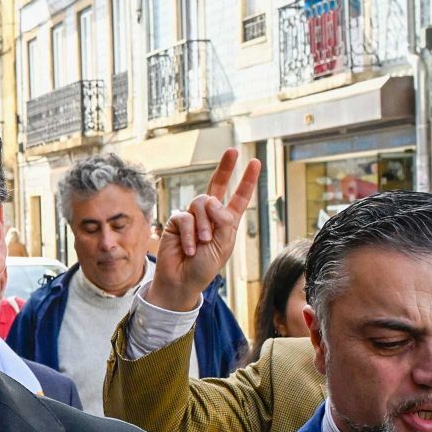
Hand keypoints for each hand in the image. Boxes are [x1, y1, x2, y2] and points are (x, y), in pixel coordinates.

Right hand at [143, 148, 259, 312]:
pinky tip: (188, 247)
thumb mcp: (223, 246)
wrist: (181, 281)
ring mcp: (193, 217)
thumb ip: (223, 221)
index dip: (247, 180)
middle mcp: (210, 215)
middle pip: (217, 185)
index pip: (239, 197)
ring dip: (203, 225)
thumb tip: (213, 200)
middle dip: (226, 167)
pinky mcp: (176, 221)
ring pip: (201, 204)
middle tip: (233, 151)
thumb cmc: (204, 267)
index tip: (255, 163)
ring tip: (201, 243)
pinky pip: (185, 217)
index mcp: (227, 222)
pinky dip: (188, 234)